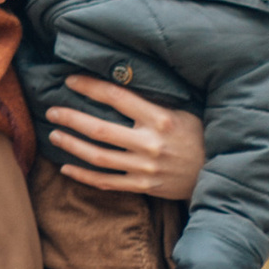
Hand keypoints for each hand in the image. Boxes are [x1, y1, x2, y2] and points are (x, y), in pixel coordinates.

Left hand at [47, 78, 207, 199]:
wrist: (217, 174)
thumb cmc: (199, 136)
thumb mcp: (182, 111)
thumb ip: (153, 102)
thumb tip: (120, 81)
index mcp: (160, 118)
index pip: (116, 96)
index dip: (89, 86)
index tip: (70, 81)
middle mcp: (149, 143)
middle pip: (99, 129)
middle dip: (70, 118)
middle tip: (52, 111)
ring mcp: (144, 168)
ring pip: (98, 157)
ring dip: (71, 145)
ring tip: (54, 135)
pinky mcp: (143, 186)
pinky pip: (106, 182)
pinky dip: (83, 176)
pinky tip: (66, 168)